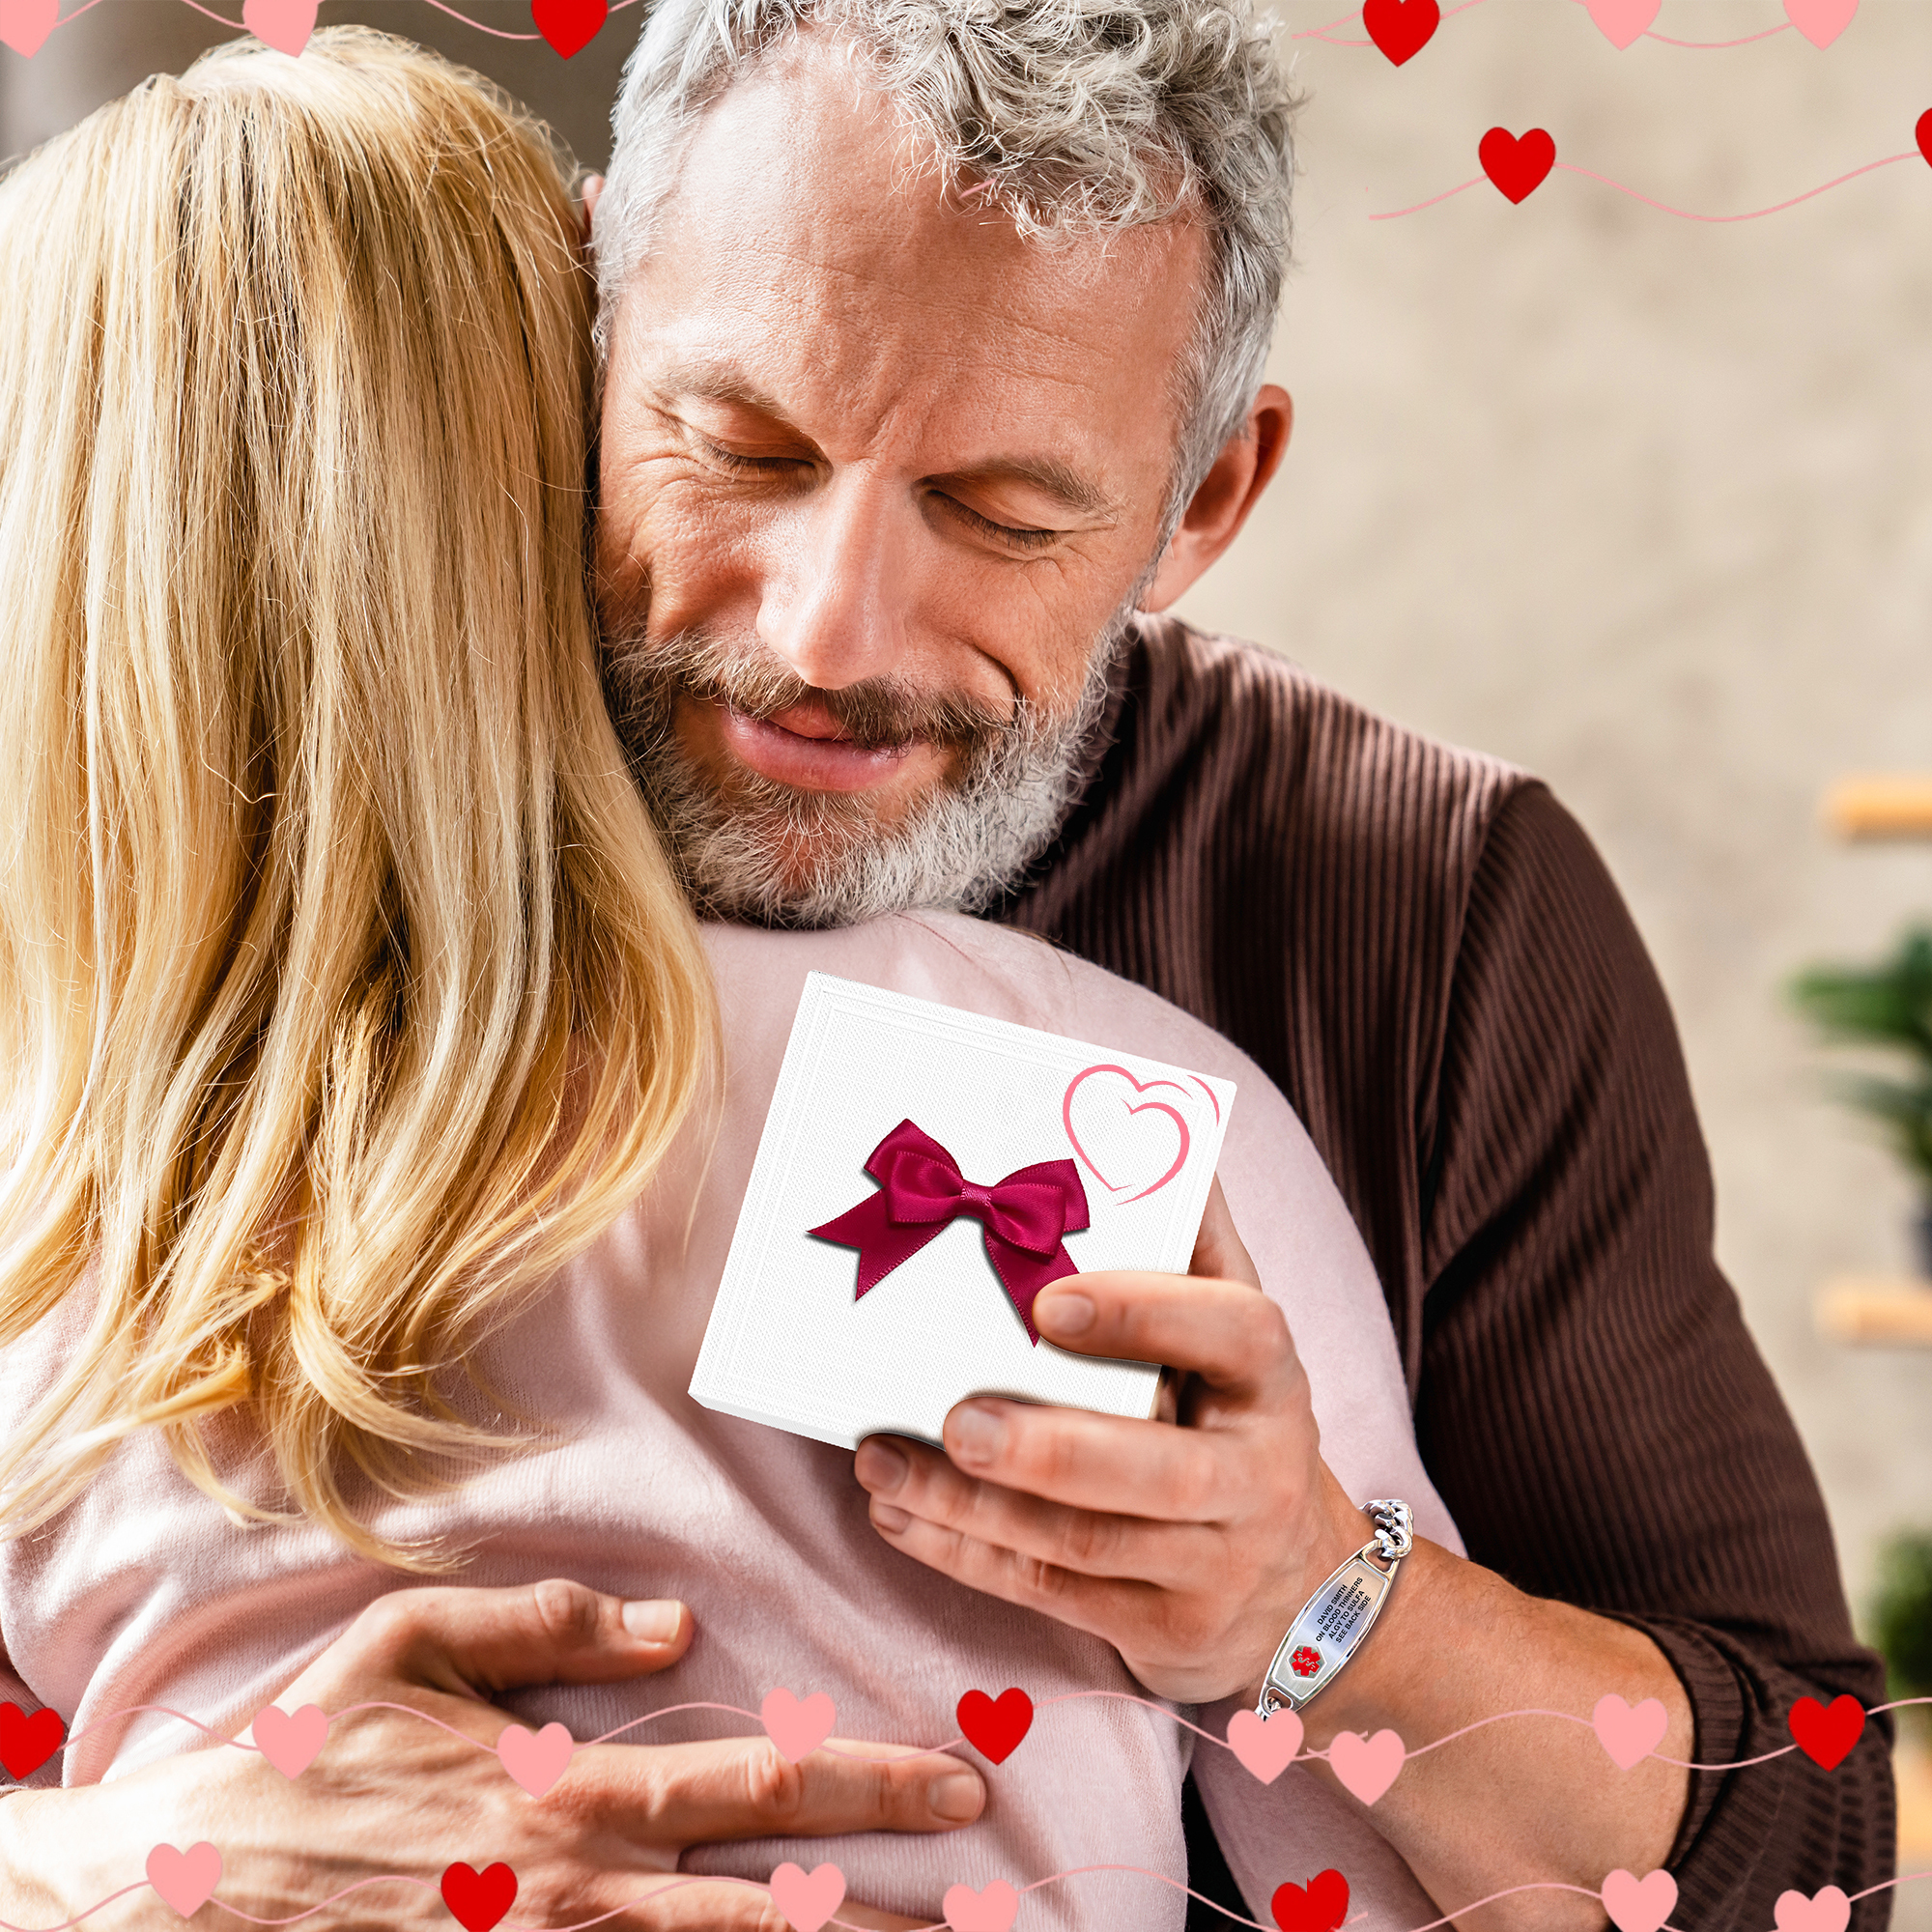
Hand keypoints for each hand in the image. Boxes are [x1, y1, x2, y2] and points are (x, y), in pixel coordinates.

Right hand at [0, 1579, 978, 1929]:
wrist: (172, 1902)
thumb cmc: (293, 1761)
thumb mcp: (404, 1646)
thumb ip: (540, 1621)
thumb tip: (667, 1625)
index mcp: (567, 1796)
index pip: (753, 1782)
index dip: (866, 1782)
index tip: (956, 1784)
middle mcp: (579, 1897)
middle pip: (771, 1909)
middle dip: (893, 1910)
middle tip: (995, 1905)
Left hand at [852, 1179, 1370, 1703]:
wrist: (1298, 1589)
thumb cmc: (1233, 1420)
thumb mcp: (1237, 1335)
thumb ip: (1194, 1243)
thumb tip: (1146, 1131)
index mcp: (1273, 1382)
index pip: (1236, 1334)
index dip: (1147, 1313)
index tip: (1050, 1299)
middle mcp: (1257, 1477)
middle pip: (1156, 1470)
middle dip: (1047, 1448)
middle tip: (953, 1417)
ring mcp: (1214, 1566)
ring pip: (1086, 1544)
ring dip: (971, 1506)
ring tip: (882, 1464)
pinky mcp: (1163, 1630)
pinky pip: (1051, 1593)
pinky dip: (964, 1554)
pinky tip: (898, 1515)